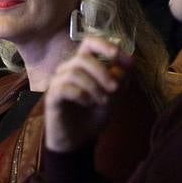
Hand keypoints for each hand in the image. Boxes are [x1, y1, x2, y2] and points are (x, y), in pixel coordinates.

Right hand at [44, 35, 132, 153]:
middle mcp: (68, 69)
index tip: (118, 56)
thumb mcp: (114, 95)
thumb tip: (129, 60)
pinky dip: (81, 95)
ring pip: (75, 72)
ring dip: (94, 87)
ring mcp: (57, 82)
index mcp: (84, 65)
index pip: (89, 43)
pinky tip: (88, 104)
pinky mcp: (52, 97)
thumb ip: (121, 77)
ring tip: (102, 101)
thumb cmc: (94, 114)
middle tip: (114, 89)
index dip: (104, 45)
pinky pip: (65, 88)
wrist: (79, 139)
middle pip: (83, 58)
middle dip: (103, 72)